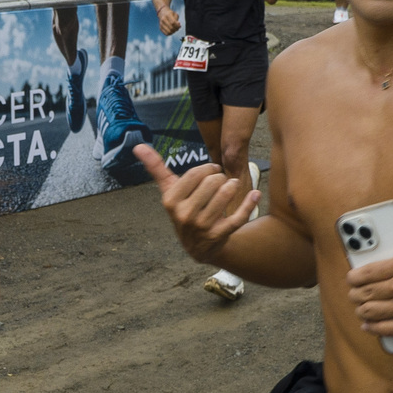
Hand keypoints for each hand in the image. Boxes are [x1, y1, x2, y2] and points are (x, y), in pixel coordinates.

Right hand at [136, 144, 257, 263]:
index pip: (194, 174)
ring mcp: (202, 227)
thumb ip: (155, 168)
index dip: (208, 169)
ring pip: (225, 195)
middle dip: (220, 178)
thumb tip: (137, 146)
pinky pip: (238, 216)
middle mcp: (184, 215)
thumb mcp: (169, 191)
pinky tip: (255, 194)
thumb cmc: (183, 210)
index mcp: (171, 202)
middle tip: (222, 182)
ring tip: (232, 186)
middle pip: (211, 183)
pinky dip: (249, 203)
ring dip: (233, 186)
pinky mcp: (219, 236)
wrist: (198, 247)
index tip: (213, 169)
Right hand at [157, 5, 181, 34]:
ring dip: (173, 32)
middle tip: (178, 28)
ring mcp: (161, 24)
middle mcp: (163, 19)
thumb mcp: (175, 14)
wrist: (162, 13)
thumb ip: (177, 20)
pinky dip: (170, 33)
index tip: (179, 25)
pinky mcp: (160, 28)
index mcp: (167, 15)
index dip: (177, 25)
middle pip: (171, 28)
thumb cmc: (170, 14)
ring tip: (175, 29)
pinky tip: (172, 31)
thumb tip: (179, 26)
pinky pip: (166, 33)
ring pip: (169, 32)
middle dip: (176, 29)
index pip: (173, 22)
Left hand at [346, 189, 392, 341]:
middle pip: (364, 293)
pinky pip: (383, 328)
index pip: (366, 272)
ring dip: (361, 309)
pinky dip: (371, 327)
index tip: (352, 278)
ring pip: (370, 311)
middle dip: (355, 293)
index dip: (354, 277)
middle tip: (355, 293)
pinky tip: (368, 324)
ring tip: (361, 307)